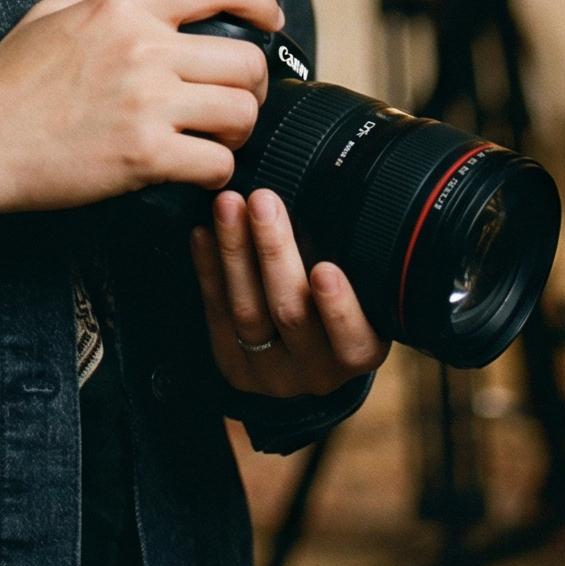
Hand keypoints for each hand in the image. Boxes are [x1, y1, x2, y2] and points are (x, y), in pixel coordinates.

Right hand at [0, 0, 283, 234]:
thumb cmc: (7, 82)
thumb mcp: (49, 13)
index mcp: (124, 7)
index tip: (272, 19)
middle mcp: (144, 48)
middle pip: (246, 60)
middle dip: (253, 84)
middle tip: (235, 100)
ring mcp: (147, 102)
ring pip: (242, 112)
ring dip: (238, 130)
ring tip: (217, 137)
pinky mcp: (145, 156)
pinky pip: (218, 163)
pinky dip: (216, 172)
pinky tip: (194, 169)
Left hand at [191, 187, 389, 399]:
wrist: (309, 348)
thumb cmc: (343, 300)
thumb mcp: (361, 287)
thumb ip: (348, 256)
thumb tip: (326, 193)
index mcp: (360, 351)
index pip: (352, 338)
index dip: (338, 307)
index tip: (325, 269)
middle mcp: (317, 371)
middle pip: (291, 313)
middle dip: (274, 251)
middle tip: (262, 200)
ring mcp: (271, 372)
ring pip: (247, 311)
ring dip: (234, 251)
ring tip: (227, 204)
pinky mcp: (233, 363)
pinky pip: (217, 312)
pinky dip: (209, 268)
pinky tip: (202, 233)